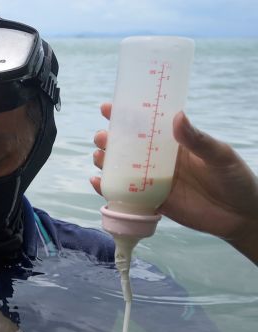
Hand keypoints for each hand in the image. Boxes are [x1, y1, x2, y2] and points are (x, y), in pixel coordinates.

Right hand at [91, 102, 257, 263]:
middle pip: (126, 147)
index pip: (146, 125)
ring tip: (99, 157)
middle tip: (102, 137)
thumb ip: (197, 140)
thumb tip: (177, 117)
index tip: (108, 107)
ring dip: (105, 162)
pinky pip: (125, 195)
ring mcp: (154, 181)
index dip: (124, 115)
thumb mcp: (220, 155)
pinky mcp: (151, 202)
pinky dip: (107, 189)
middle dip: (109, 140)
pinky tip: (98, 182)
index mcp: (174, 143)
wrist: (241, 216)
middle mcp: (159, 160)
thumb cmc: (236, 179)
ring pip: (121, 169)